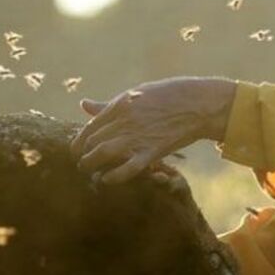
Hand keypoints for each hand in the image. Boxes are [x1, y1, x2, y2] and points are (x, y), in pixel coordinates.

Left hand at [70, 76, 235, 184]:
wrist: (197, 104)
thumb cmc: (167, 96)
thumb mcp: (134, 94)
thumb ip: (108, 105)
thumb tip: (83, 104)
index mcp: (119, 105)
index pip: (89, 127)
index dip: (78, 141)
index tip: (76, 150)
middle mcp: (124, 121)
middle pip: (92, 142)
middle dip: (83, 155)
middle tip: (82, 164)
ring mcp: (137, 137)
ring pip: (102, 154)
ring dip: (90, 165)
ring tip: (88, 172)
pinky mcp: (152, 152)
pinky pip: (127, 168)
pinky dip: (113, 177)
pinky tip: (106, 180)